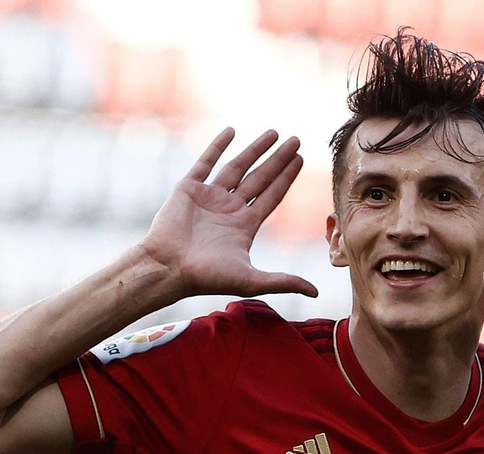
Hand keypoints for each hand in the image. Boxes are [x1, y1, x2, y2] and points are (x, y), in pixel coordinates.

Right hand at [139, 128, 319, 300]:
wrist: (167, 268)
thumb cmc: (205, 278)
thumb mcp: (250, 281)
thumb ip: (283, 282)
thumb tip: (316, 293)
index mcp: (244, 226)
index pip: (272, 196)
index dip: (286, 178)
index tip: (300, 159)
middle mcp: (229, 209)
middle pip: (260, 178)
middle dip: (278, 160)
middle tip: (296, 140)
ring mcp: (209, 197)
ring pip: (237, 167)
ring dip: (255, 149)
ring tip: (274, 132)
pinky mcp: (188, 189)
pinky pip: (205, 162)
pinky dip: (217, 146)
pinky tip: (232, 131)